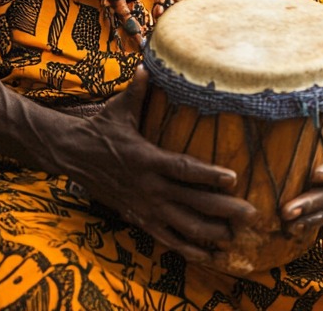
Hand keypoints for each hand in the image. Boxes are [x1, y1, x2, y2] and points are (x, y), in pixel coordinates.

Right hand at [67, 68, 257, 262]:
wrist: (70, 156)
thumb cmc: (99, 130)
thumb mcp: (119, 110)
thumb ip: (137, 91)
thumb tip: (147, 66)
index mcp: (147, 159)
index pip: (183, 169)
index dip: (209, 175)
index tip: (234, 178)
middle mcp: (149, 187)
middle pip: (192, 203)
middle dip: (223, 210)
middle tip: (252, 213)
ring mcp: (144, 206)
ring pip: (183, 226)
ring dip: (211, 233)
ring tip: (236, 237)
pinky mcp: (138, 218)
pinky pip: (167, 238)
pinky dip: (188, 249)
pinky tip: (210, 256)